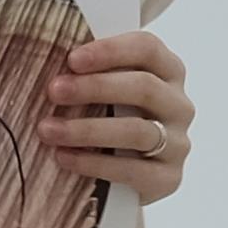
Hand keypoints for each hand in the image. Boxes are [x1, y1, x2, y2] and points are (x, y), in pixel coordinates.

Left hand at [47, 28, 194, 205]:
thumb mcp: (108, 89)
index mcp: (168, 71)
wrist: (127, 178)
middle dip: (95, 88)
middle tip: (54, 91)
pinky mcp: (168, 178)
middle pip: (143, 87)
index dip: (110, 51)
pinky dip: (93, 163)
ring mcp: (178, 143)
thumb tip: (51, 57)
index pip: (147, 49)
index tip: (72, 59)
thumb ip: (93, 71)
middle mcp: (179, 105)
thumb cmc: (112, 119)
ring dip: (87, 129)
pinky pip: (131, 170)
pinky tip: (64, 157)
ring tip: (48, 130)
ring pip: (136, 131)